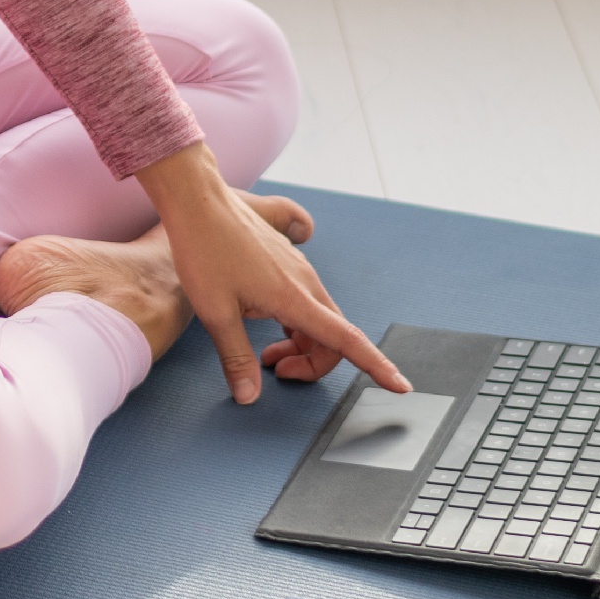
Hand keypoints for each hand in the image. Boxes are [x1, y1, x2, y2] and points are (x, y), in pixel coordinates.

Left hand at [135, 144, 409, 407]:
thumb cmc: (204, 251)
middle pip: (333, 336)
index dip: (376, 366)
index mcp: (294, 297)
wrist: (199, 202)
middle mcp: (304, 282)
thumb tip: (249, 396)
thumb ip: (236, 358)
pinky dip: (294, 324)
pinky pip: (305, 302)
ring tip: (264, 354)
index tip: (400, 385)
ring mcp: (297, 271)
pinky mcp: (286, 264)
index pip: (346, 340)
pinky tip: (260, 321)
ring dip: (301, 345)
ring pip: (318, 320)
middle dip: (314, 363)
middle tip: (275, 371)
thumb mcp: (215, 313)